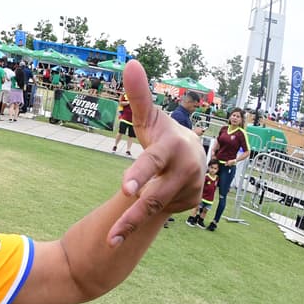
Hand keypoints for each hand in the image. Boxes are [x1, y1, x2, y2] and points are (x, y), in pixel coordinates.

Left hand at [112, 60, 205, 242]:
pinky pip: (163, 213)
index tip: (123, 188)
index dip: (138, 175)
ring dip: (132, 227)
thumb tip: (130, 62)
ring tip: (109, 241)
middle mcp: (184, 170)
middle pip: (153, 197)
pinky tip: (145, 210)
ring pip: (155, 211)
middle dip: (132, 217)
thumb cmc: (162, 133)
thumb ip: (138, 94)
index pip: (151, 162)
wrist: (194, 152)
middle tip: (111, 236)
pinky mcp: (191, 202)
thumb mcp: (150, 116)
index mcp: (170, 148)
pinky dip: (149, 214)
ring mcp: (189, 188)